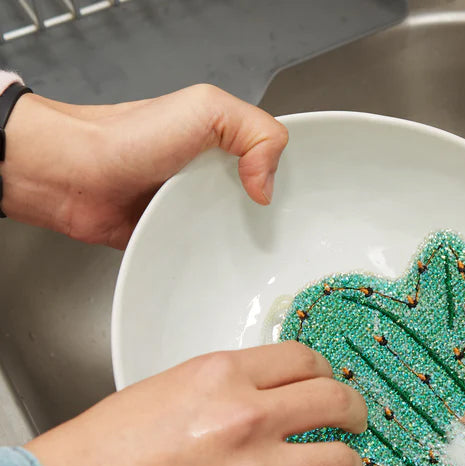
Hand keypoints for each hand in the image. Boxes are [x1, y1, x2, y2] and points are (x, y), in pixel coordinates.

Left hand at [2, 84, 287, 247]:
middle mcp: (216, 176)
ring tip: (263, 258)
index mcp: (226, 142)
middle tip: (286, 236)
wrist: (75, 179)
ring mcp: (199, 211)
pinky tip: (232, 270)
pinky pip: (212, 257)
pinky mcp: (182, 242)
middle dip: (276, 219)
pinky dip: (221, 264)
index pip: (276, 159)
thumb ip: (256, 131)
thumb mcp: (206, 108)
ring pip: (241, 234)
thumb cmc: (129, 138)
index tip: (302, 200)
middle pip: (265, 204)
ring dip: (249, 245)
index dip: (293, 177)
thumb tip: (268, 188)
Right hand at [25, 342, 366, 465]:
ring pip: (338, 460)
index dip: (324, 372)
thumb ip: (221, 390)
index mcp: (219, 376)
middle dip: (355, 410)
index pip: (303, 359)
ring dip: (347, 463)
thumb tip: (261, 396)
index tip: (328, 383)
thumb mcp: (164, 391)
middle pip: (336, 401)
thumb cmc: (97, 454)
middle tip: (356, 419)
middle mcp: (246, 417)